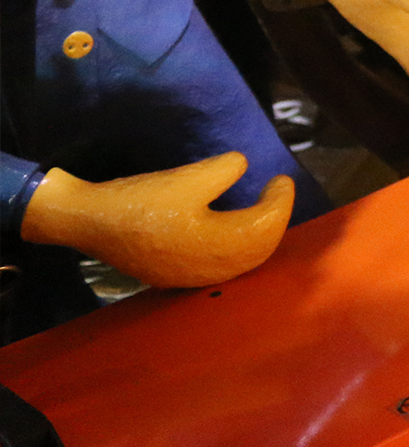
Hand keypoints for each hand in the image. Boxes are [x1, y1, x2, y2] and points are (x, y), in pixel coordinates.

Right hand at [22, 154, 291, 287]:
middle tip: (276, 194)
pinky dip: (237, 250)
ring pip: (240, 264)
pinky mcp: (173, 278)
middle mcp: (206, 271)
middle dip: (274, 221)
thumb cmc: (142, 199)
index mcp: (214, 246)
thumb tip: (243, 167)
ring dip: (257, 238)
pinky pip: (219, 269)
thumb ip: (226, 171)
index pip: (265, 228)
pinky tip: (233, 233)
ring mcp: (188, 279)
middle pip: (258, 251)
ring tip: (260, 211)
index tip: (281, 179)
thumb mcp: (190, 176)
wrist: (89, 221)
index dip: (280, 202)